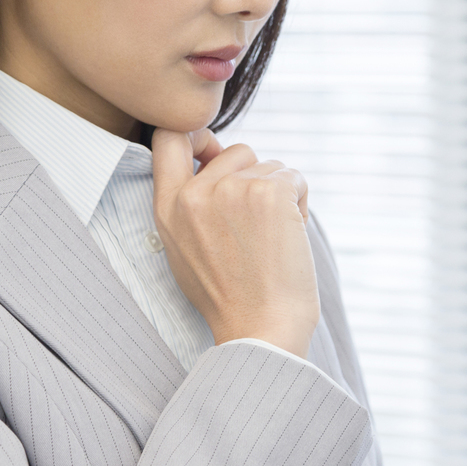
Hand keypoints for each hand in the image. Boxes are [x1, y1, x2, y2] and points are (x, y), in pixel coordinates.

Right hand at [151, 128, 319, 357]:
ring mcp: (232, 190)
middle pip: (236, 151)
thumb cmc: (230, 297)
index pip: (168, 138)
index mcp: (167, 208)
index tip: (213, 152)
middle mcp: (194, 194)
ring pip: (270, 166)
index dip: (197, 136)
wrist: (260, 330)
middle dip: (255, 178)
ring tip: (272, 240)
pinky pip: (294, 177)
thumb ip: (188, 202)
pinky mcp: (268, 192)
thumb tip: (210, 152)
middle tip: (258, 224)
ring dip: (280, 195)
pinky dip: (299, 203)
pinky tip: (290, 237)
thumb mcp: (184, 249)